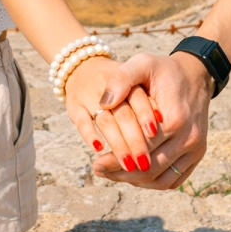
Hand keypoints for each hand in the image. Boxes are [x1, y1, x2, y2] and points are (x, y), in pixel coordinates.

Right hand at [64, 55, 158, 172]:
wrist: (85, 66)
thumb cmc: (121, 82)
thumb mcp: (137, 78)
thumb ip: (146, 100)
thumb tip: (157, 128)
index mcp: (127, 77)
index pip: (138, 97)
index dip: (146, 116)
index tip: (154, 134)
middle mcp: (107, 85)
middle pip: (123, 114)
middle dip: (135, 140)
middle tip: (145, 163)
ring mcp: (89, 95)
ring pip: (105, 121)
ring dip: (117, 144)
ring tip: (129, 165)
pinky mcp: (74, 106)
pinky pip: (81, 122)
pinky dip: (90, 135)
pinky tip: (100, 149)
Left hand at [91, 51, 212, 188]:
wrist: (195, 74)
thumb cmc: (165, 70)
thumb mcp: (143, 63)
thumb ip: (121, 78)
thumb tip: (104, 103)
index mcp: (174, 118)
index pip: (140, 148)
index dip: (116, 158)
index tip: (96, 162)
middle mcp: (188, 138)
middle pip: (150, 168)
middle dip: (121, 174)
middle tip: (100, 170)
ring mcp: (195, 148)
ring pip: (161, 180)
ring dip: (136, 181)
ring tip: (113, 175)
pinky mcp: (197, 154)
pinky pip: (173, 180)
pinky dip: (152, 182)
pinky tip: (134, 175)